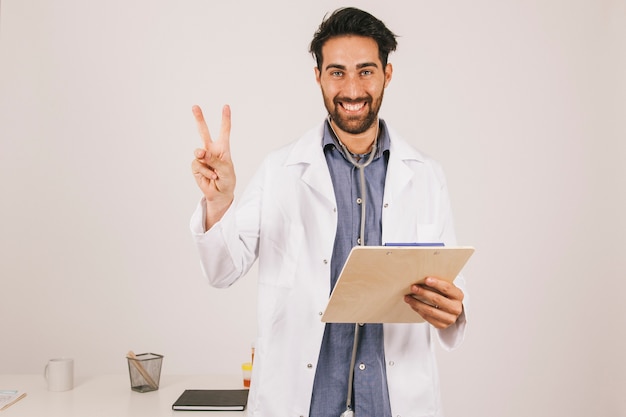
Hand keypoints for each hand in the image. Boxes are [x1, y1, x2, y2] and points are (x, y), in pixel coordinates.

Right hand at [190, 104, 235, 228]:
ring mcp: (202, 158)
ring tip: (213, 171)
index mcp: (223, 148)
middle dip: (199, 119)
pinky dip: (205, 172)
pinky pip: (198, 165)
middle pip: (204, 132)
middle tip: (195, 106)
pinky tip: (211, 177)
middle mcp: (211, 150)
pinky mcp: (196, 166)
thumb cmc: (227, 180)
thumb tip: (200, 152)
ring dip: (205, 160)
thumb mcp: (226, 170)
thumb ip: (215, 160)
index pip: (224, 131)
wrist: (220, 193)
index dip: (225, 119)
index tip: (226, 106)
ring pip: (198, 151)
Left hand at [404, 277, 463, 328]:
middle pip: (437, 299)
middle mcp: (456, 308)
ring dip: (417, 303)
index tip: (426, 279)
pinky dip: (418, 310)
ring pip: (430, 310)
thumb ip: (437, 284)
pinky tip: (412, 304)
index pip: (447, 288)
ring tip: (408, 297)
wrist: (451, 310)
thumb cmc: (446, 296)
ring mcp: (450, 318)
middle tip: (413, 287)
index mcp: (458, 295)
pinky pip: (427, 317)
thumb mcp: (446, 288)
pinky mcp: (442, 325)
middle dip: (423, 293)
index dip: (436, 283)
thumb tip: (421, 277)